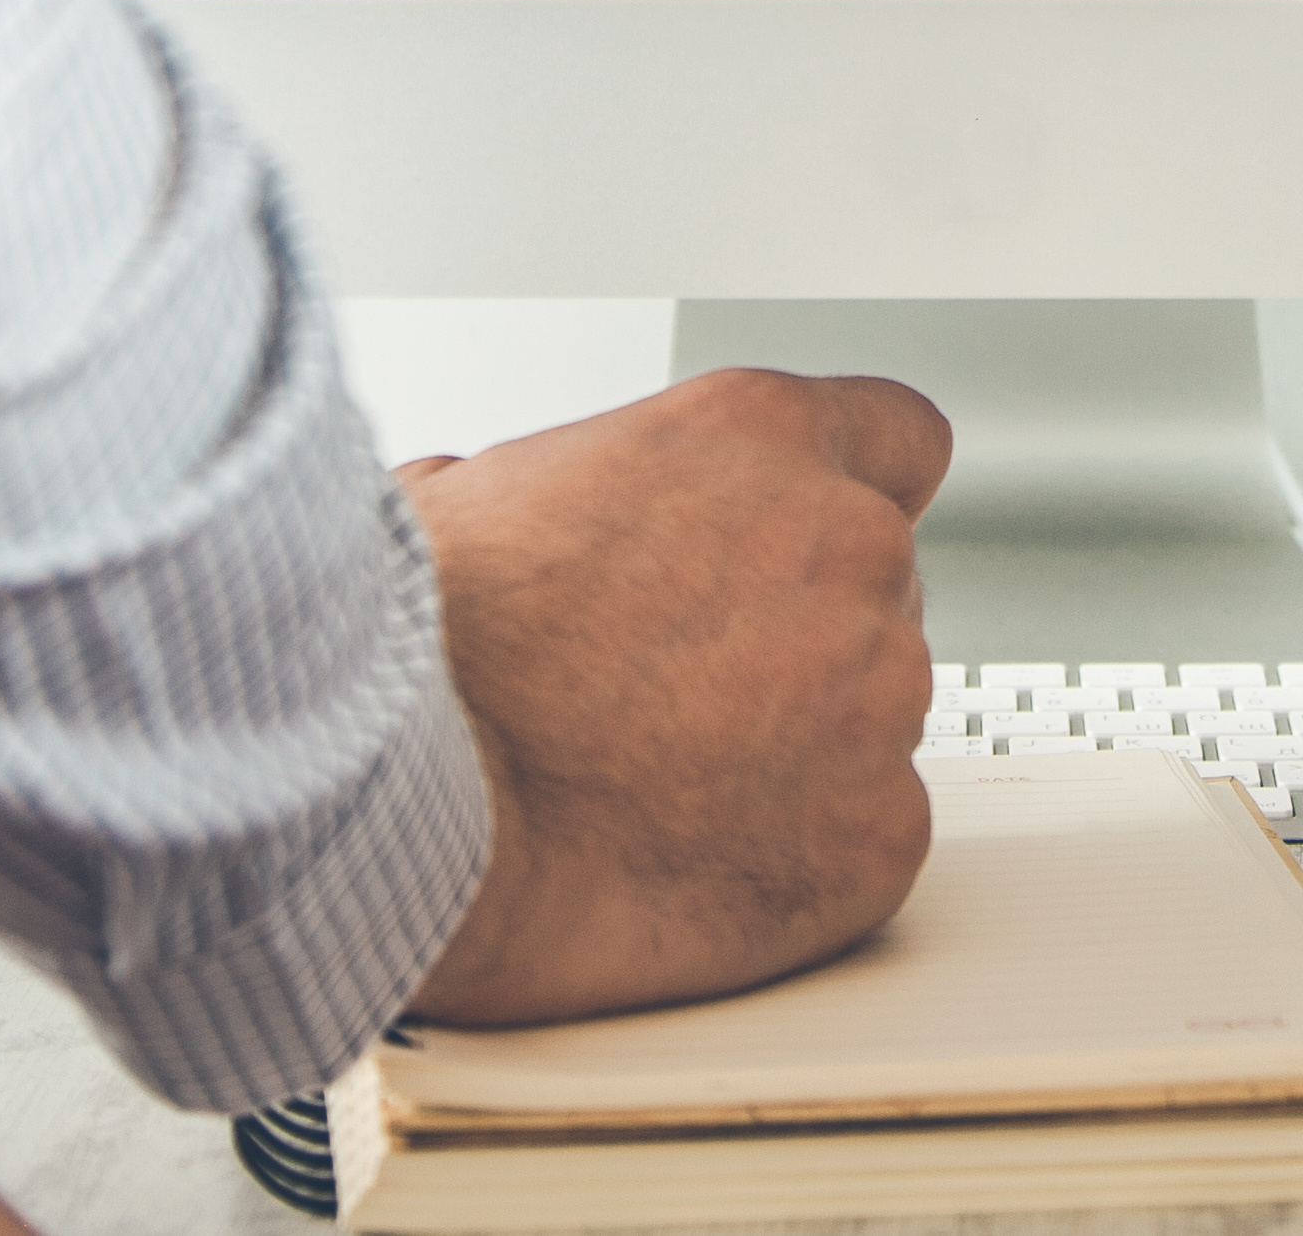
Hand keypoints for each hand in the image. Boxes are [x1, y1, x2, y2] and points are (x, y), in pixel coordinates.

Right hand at [397, 367, 949, 1026]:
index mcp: (760, 435)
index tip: (804, 557)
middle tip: (678, 706)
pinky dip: (801, 863)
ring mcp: (878, 696)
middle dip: (798, 645)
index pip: (897, 441)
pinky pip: (866, 843)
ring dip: (797, 754)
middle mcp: (848, 548)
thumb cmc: (417, 652)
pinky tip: (692, 868)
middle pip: (877, 593)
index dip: (843, 504)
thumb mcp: (471, 494)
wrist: (405, 798)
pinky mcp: (877, 836)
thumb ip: (566, 492)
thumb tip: (524, 520)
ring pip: (872, 724)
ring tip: (658, 796)